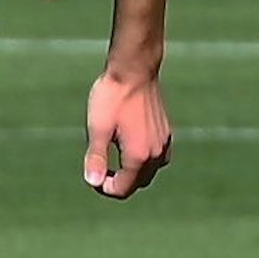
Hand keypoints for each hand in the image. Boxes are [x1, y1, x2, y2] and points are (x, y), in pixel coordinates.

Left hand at [84, 71, 170, 199]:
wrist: (134, 69)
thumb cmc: (112, 97)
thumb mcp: (98, 127)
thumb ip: (96, 157)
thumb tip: (92, 182)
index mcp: (139, 156)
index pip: (123, 188)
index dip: (104, 188)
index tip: (91, 175)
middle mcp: (157, 154)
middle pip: (137, 183)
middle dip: (118, 182)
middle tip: (99, 168)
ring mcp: (164, 142)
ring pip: (149, 171)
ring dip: (132, 172)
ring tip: (112, 157)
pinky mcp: (166, 132)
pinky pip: (158, 157)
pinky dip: (143, 160)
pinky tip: (129, 146)